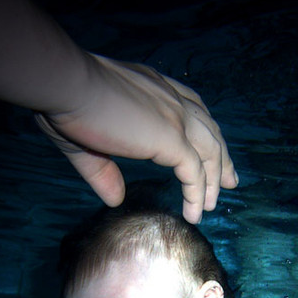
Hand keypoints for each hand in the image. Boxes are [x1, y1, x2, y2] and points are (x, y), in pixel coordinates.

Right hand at [36, 54, 237, 223]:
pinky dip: (198, 193)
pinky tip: (196, 212)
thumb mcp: (86, 141)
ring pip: (209, 151)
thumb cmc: (66, 102)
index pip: (190, 108)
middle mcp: (170, 97)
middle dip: (221, 156)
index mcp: (154, 87)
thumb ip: (104, 171)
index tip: (210, 152)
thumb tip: (115, 199)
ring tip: (213, 204)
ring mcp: (175, 116)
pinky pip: (194, 171)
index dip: (203, 130)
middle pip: (209, 129)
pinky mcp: (171, 138)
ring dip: (215, 179)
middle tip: (231, 180)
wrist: (66, 84)